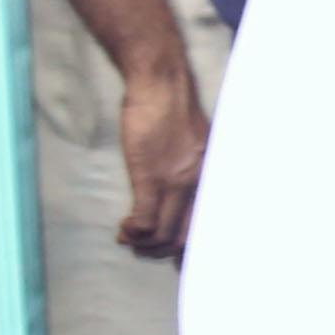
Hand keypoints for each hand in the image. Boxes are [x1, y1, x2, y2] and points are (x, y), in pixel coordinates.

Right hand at [111, 43, 207, 257]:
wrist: (160, 84)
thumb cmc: (172, 108)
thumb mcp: (195, 142)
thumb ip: (192, 167)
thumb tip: (183, 189)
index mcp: (211, 175)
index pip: (208, 223)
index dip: (188, 243)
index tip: (173, 250)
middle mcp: (199, 183)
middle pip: (184, 235)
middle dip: (162, 249)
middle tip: (145, 247)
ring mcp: (175, 182)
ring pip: (163, 233)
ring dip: (143, 243)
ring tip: (130, 237)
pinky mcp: (150, 177)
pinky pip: (144, 220)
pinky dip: (133, 232)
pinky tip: (124, 229)